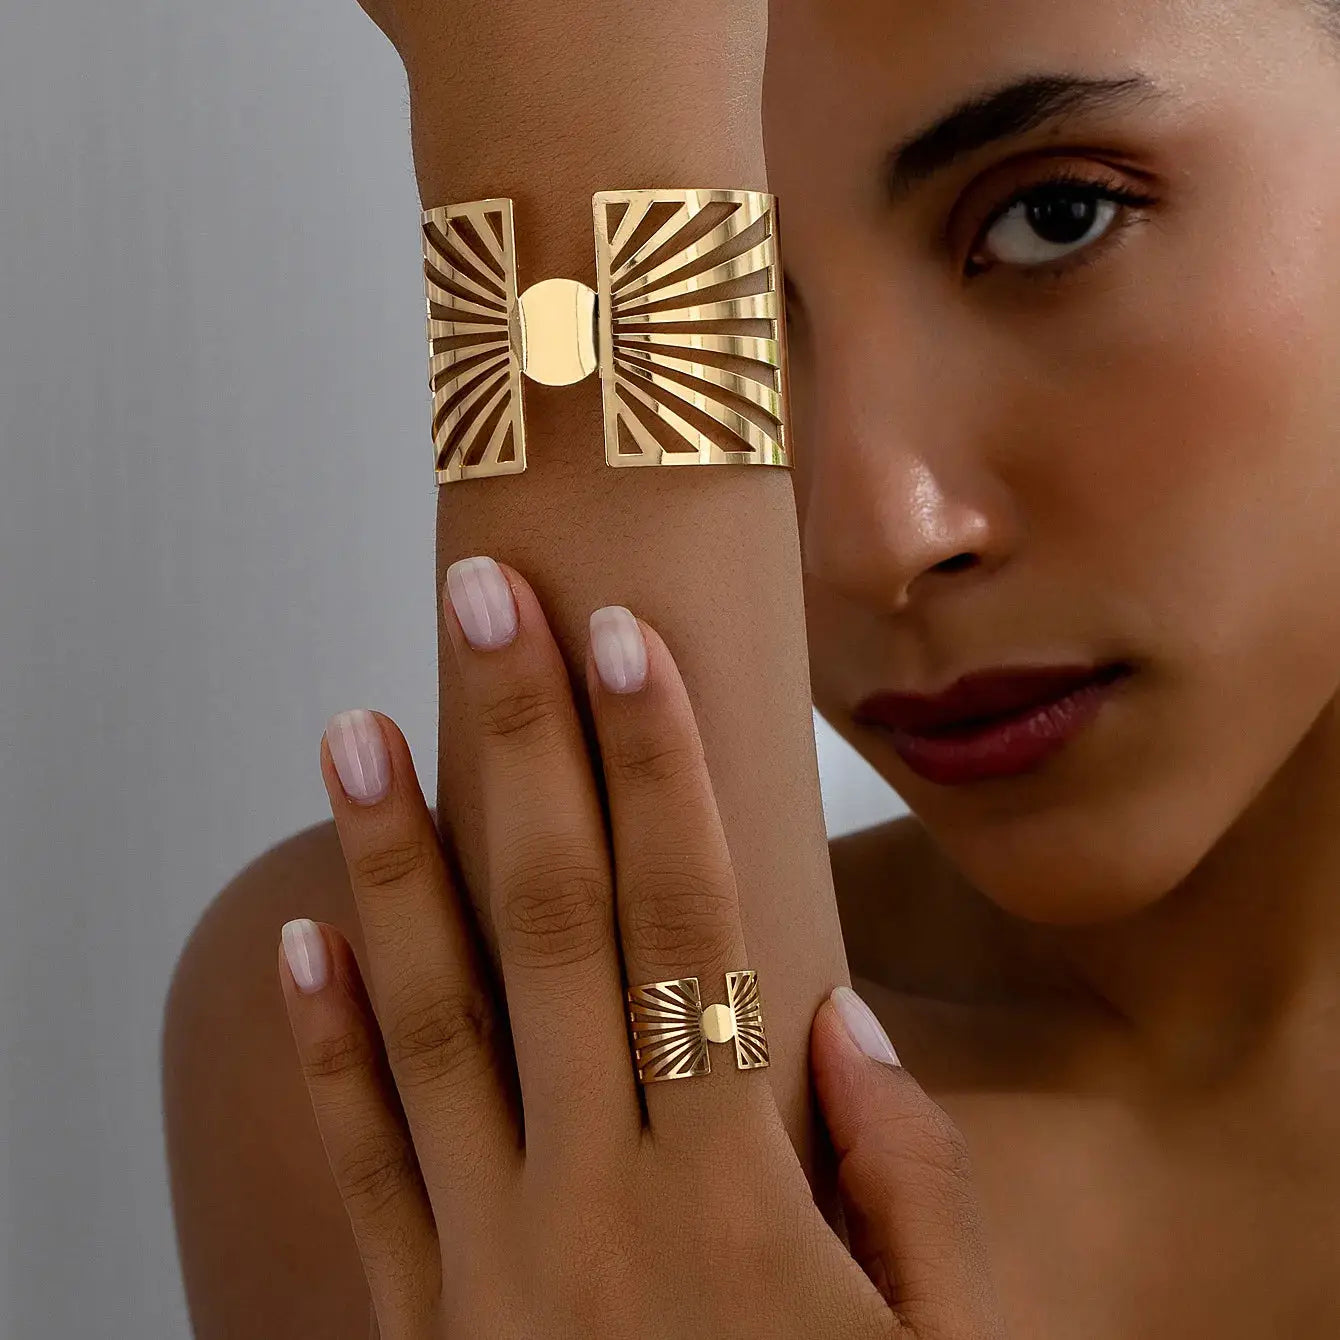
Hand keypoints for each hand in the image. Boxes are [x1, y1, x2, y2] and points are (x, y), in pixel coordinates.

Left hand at [277, 556, 1005, 1336]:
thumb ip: (904, 1184)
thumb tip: (832, 1017)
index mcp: (735, 1193)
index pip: (689, 921)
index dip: (661, 769)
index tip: (628, 643)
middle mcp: (594, 1198)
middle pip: (553, 920)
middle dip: (522, 746)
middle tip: (485, 606)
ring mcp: (487, 1259)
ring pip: (432, 1011)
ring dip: (392, 855)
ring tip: (355, 720)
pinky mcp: (419, 1322)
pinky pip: (362, 1160)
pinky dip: (326, 1041)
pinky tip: (299, 934)